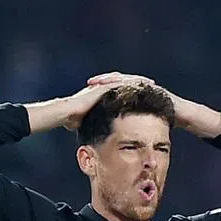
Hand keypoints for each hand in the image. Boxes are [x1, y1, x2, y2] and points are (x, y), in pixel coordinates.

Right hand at [24, 79, 140, 133]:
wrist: (65, 113)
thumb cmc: (73, 120)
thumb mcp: (91, 124)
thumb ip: (97, 126)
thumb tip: (100, 139)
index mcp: (104, 96)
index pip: (122, 92)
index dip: (135, 93)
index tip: (148, 96)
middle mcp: (104, 88)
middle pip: (126, 84)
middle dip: (140, 85)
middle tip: (154, 86)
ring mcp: (102, 86)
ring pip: (124, 81)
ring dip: (138, 81)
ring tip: (151, 83)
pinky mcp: (101, 87)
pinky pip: (119, 82)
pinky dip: (130, 83)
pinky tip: (141, 84)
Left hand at [86, 72, 220, 137]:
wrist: (184, 115)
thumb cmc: (166, 123)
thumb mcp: (144, 128)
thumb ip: (132, 131)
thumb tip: (117, 143)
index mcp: (132, 99)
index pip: (112, 93)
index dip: (99, 95)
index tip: (85, 98)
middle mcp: (137, 89)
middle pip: (115, 83)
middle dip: (102, 83)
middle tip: (87, 84)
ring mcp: (144, 85)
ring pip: (124, 79)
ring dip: (111, 79)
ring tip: (99, 81)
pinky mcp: (151, 85)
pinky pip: (136, 81)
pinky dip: (127, 81)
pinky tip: (118, 83)